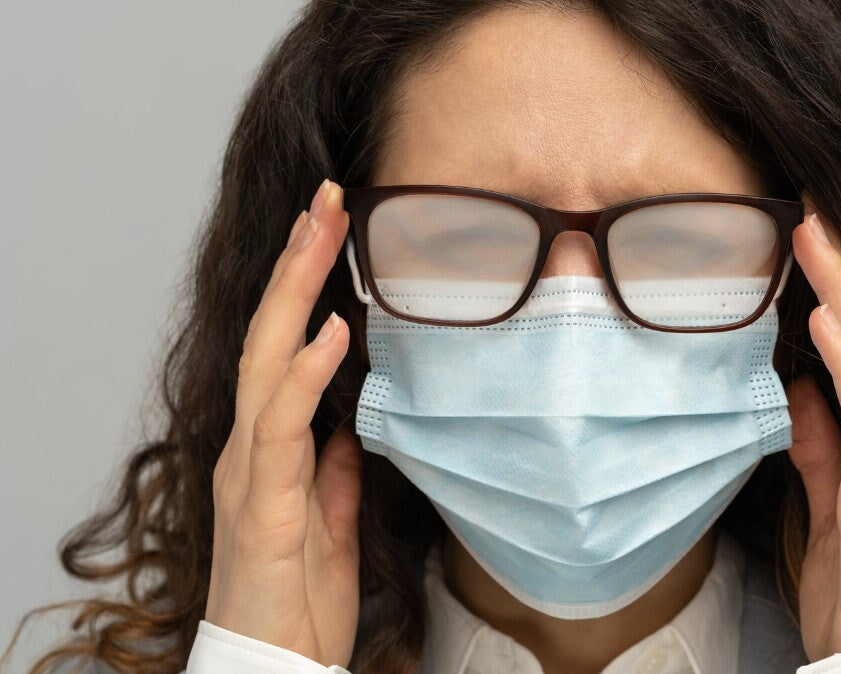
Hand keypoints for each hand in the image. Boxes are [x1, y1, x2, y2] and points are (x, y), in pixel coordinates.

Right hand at [205, 179, 361, 666]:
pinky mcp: (265, 505)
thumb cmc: (297, 601)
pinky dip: (306, 374)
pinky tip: (332, 331)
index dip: (304, 287)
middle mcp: (252, 447)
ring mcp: (252, 472)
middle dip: (298, 264)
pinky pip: (283, 427)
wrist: (274, 668)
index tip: (332, 230)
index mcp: (271, 448)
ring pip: (267, 361)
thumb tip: (352, 428)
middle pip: (271, 335)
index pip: (285, 348)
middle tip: (326, 199)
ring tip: (323, 231)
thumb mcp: (329, 522)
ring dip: (298, 292)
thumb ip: (336, 471)